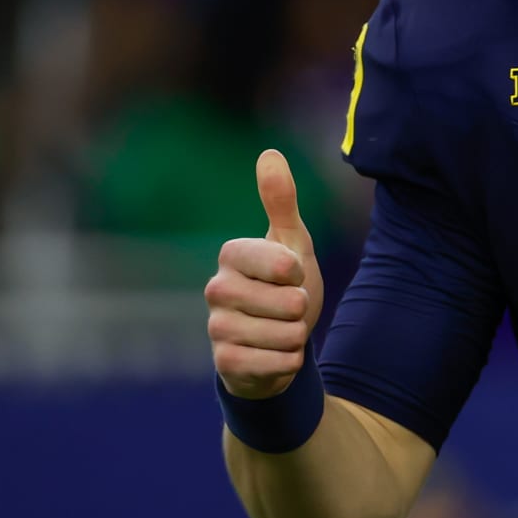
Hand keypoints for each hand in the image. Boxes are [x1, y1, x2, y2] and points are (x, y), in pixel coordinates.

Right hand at [206, 149, 325, 398]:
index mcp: (232, 254)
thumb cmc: (286, 285)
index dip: (298, 273)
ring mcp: (216, 327)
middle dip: (302, 309)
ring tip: (282, 330)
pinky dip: (288, 361)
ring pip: (286, 335)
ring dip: (297, 336)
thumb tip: (269, 153)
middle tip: (288, 307)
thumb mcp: (293, 241)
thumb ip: (281, 201)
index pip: (282, 263)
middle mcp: (216, 289)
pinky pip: (277, 363)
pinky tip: (277, 355)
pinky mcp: (223, 363)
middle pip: (290, 303)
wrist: (277, 341)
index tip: (291, 274)